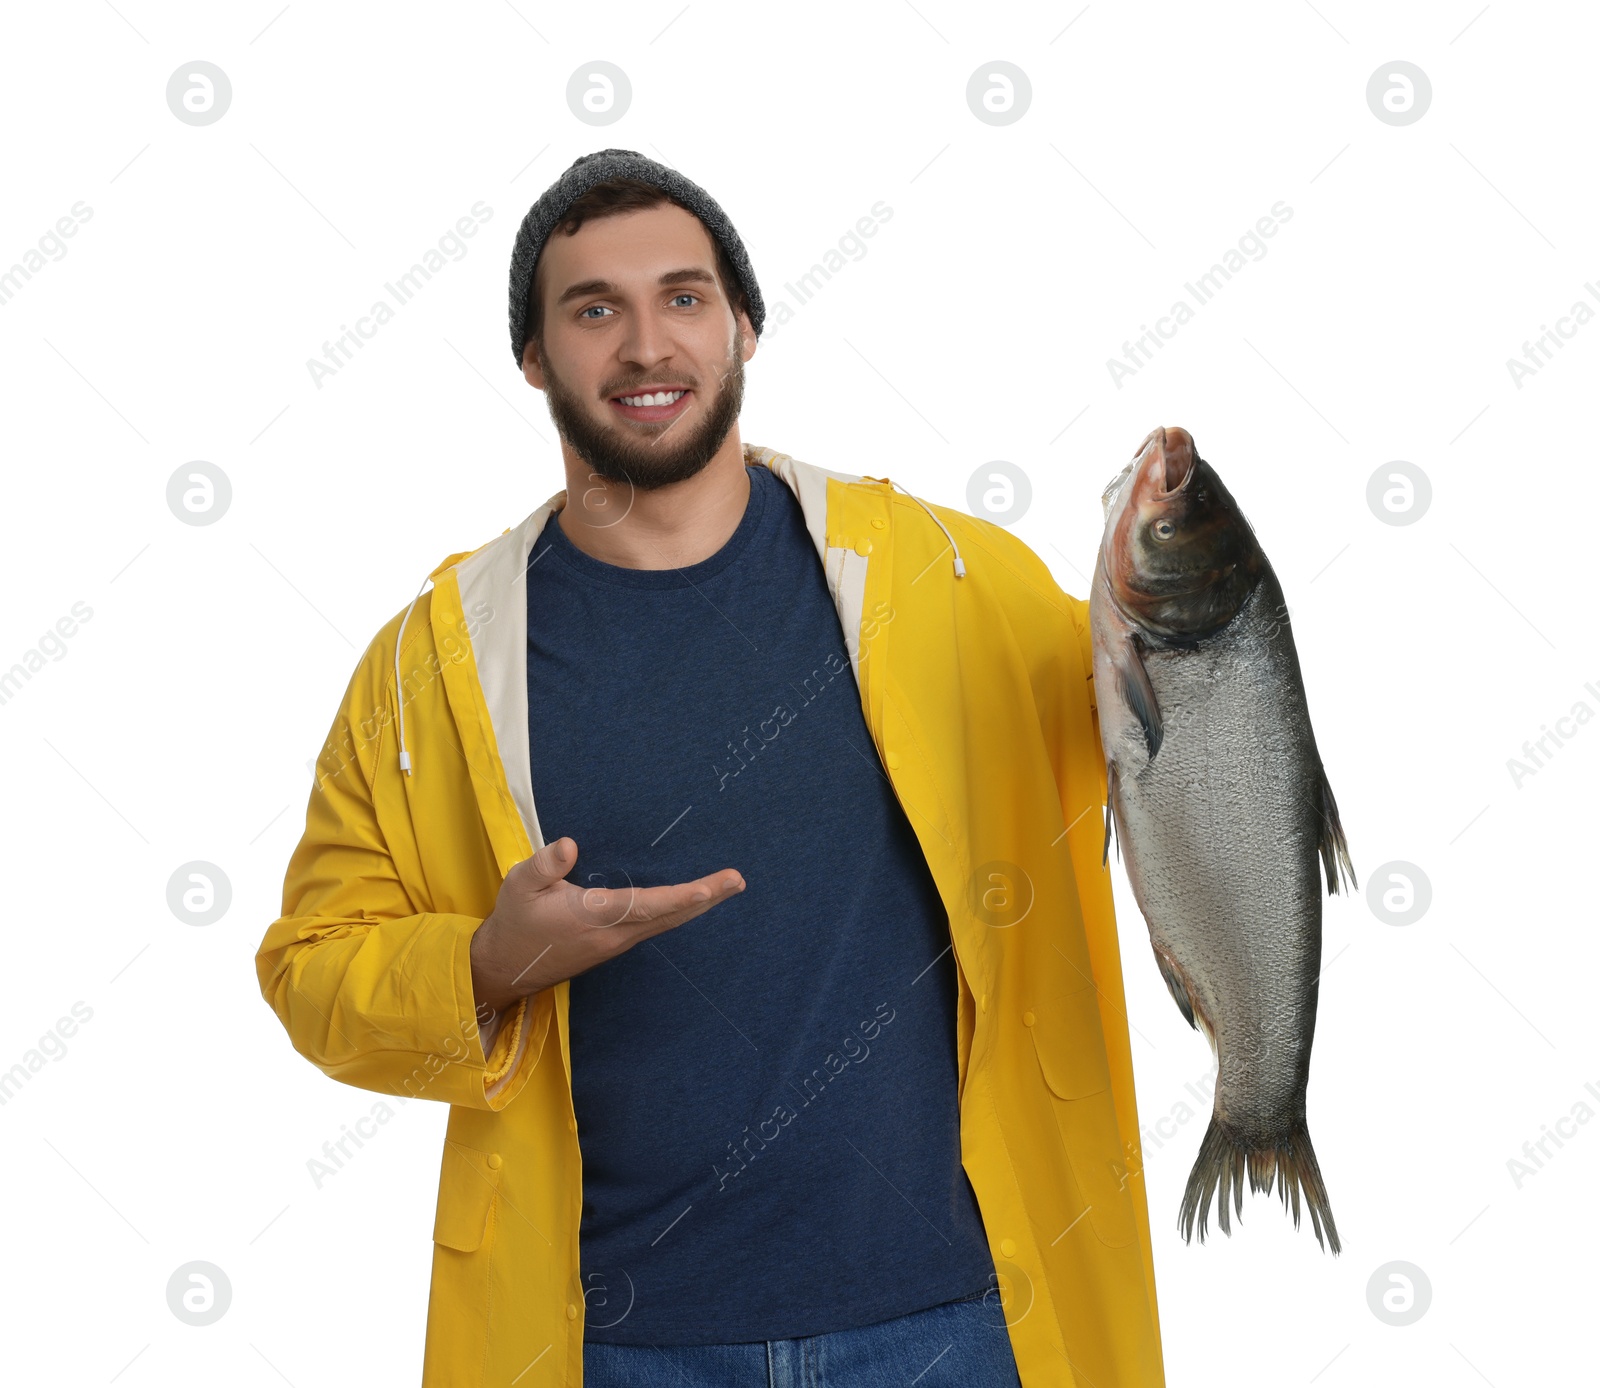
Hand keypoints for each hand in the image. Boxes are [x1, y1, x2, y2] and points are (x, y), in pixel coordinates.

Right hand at [469, 837, 745, 1016]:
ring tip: (727, 886)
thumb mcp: (519, 885)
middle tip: (738, 880)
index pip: (645, 904)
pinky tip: (693, 902)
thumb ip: (544, 865)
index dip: (678, 897)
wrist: (505, 967)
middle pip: (669, 915)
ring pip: (666, 923)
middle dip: (706, 897)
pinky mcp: (614, 945)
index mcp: (593, 916)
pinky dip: (679, 911)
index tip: (708, 887)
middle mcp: (614, 934)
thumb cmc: (515, 920)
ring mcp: (617, 943)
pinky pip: (656, 926)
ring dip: (698, 904)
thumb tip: (570, 845)